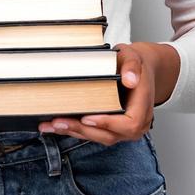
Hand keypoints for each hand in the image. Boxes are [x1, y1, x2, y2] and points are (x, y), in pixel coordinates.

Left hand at [37, 42, 175, 144]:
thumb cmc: (136, 64)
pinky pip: (94, 133)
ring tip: (52, 125)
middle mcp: (135, 124)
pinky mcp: (111, 128)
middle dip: (82, 130)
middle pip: (109, 135)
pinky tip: (58, 125)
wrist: (141, 70)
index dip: (107, 123)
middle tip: (59, 122)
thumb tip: (130, 80)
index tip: (88, 118)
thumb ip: (132, 66)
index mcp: (143, 108)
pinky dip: (76, 129)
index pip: (129, 124)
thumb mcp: (134, 57)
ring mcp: (122, 129)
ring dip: (74, 132)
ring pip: (99, 136)